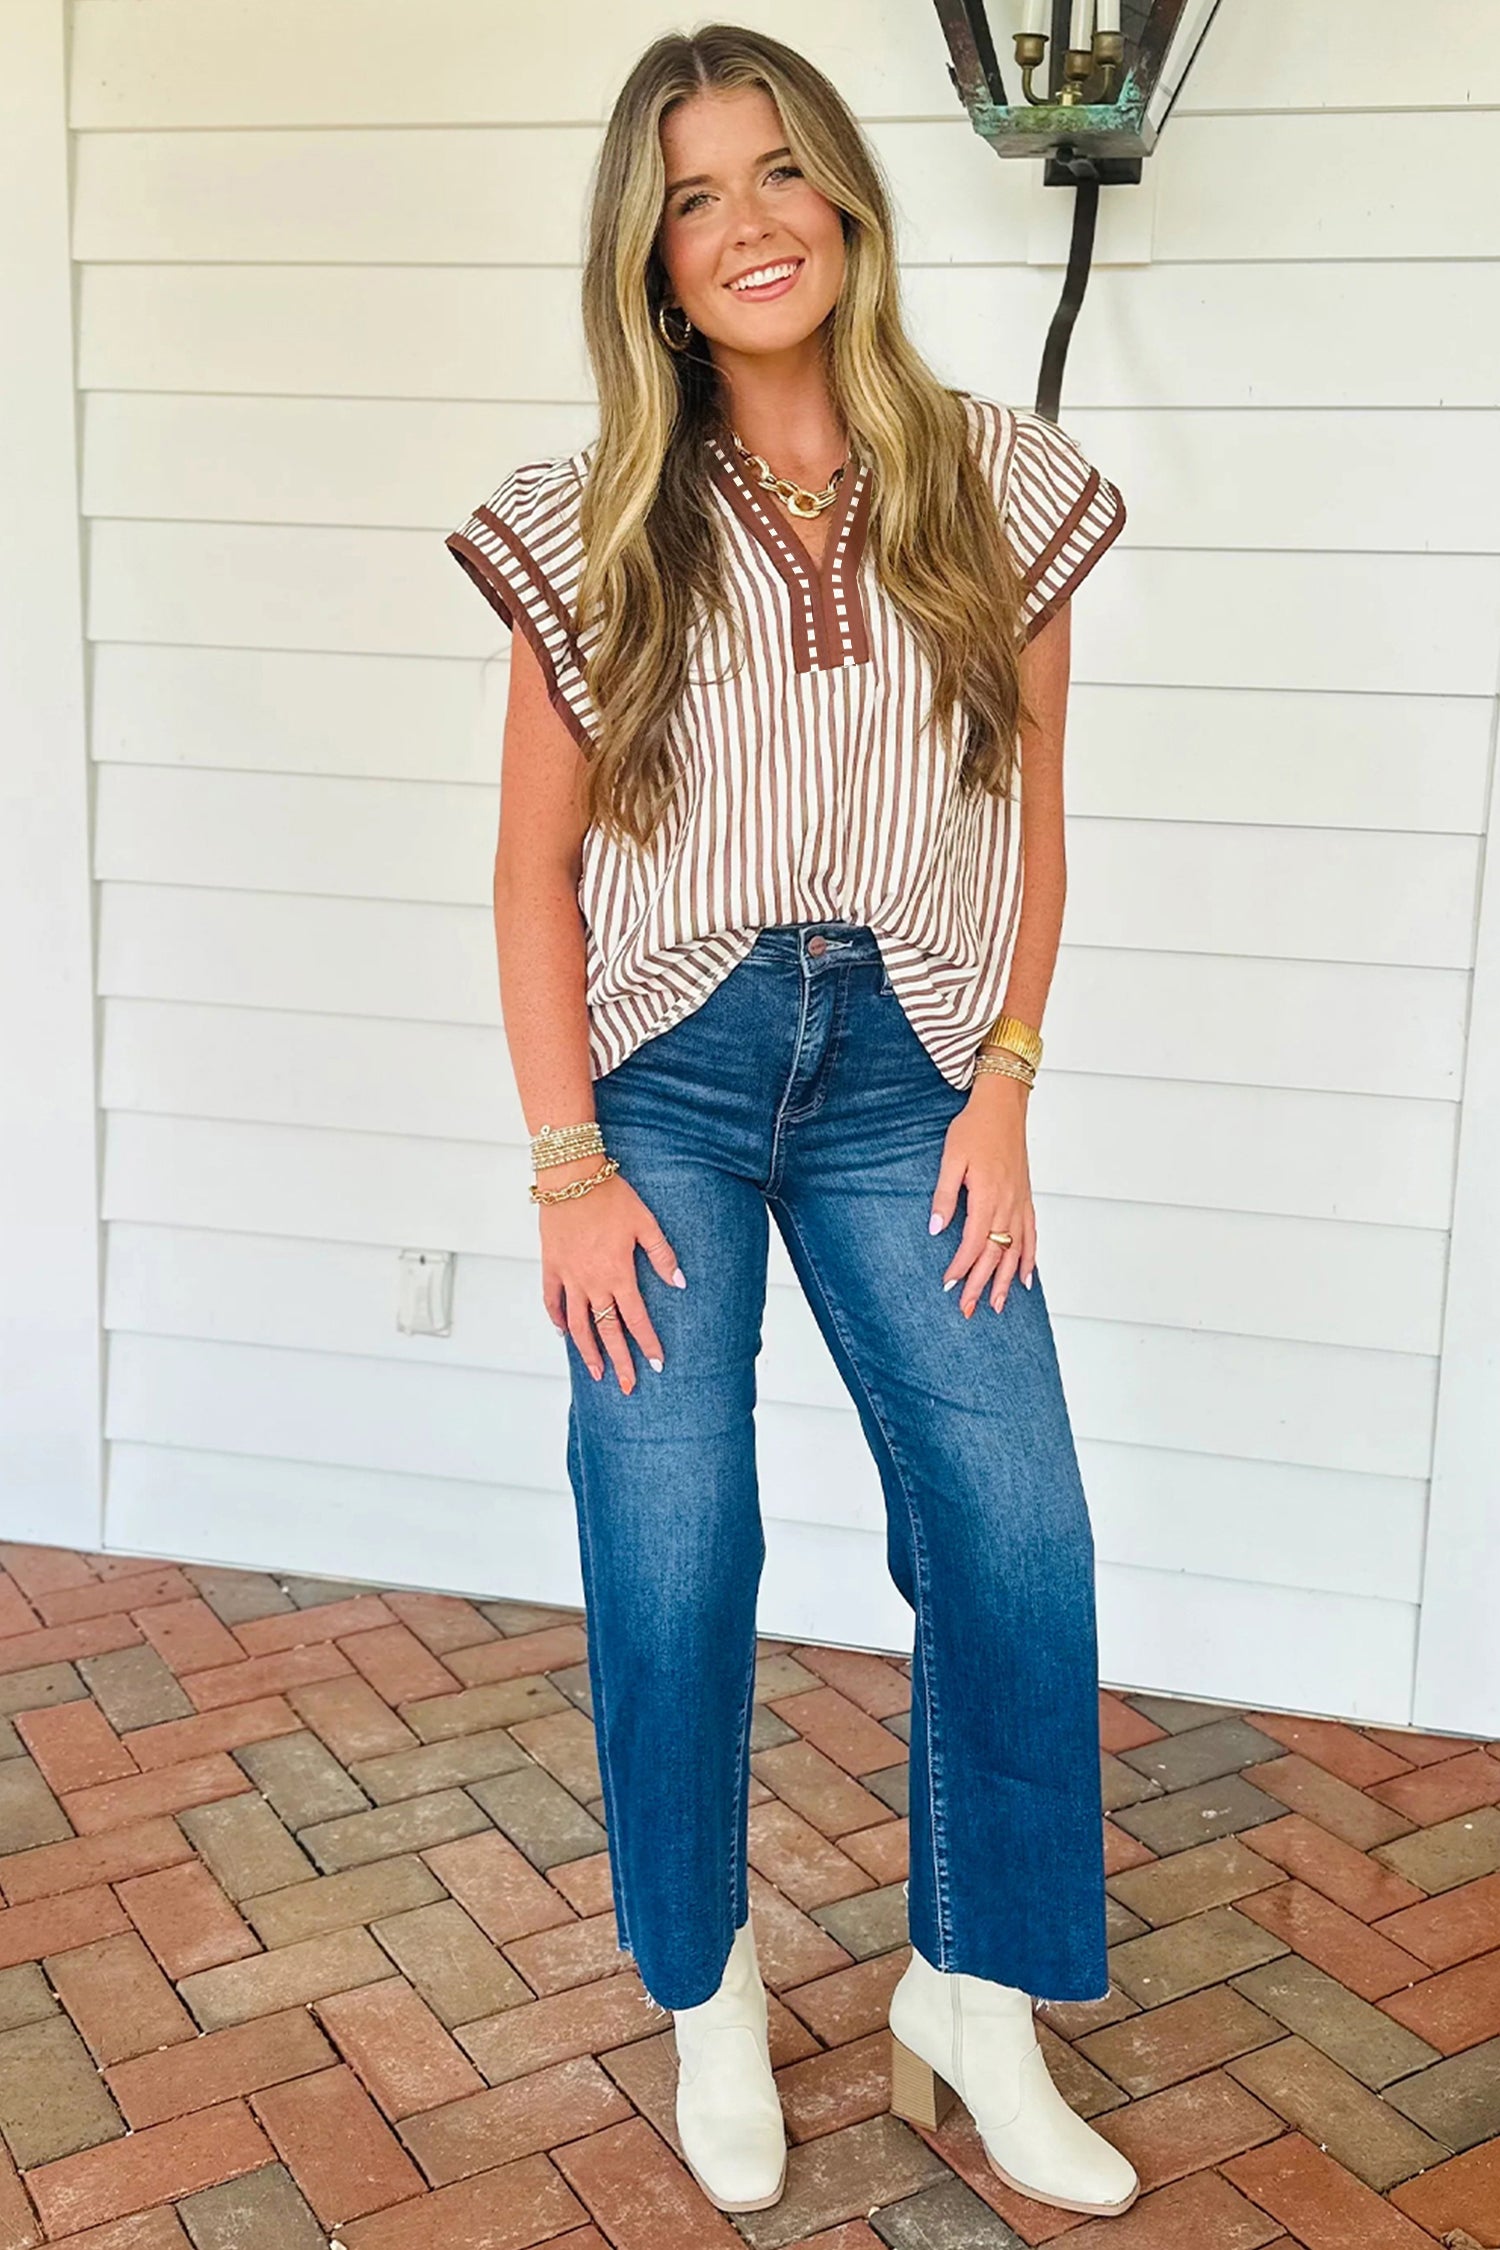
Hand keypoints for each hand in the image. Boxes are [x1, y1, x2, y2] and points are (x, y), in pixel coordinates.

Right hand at [538, 1158, 685, 1391]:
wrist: (571, 1177)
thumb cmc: (611, 1196)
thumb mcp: (645, 1223)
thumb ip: (663, 1255)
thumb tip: (680, 1282)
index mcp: (618, 1273)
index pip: (636, 1319)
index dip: (647, 1343)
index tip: (656, 1364)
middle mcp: (593, 1282)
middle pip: (607, 1331)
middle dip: (619, 1360)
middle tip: (627, 1386)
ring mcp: (569, 1277)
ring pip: (577, 1324)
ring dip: (587, 1351)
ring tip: (596, 1371)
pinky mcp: (552, 1266)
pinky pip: (552, 1300)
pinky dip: (557, 1319)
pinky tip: (563, 1333)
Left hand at [928, 1075, 1036, 1316]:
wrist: (1003, 1107)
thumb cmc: (974, 1129)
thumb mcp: (951, 1159)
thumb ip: (944, 1196)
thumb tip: (936, 1229)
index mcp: (988, 1196)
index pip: (975, 1243)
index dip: (961, 1267)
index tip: (948, 1286)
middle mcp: (1008, 1205)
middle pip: (996, 1254)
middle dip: (980, 1284)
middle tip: (968, 1309)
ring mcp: (1020, 1203)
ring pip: (1016, 1251)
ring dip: (1006, 1281)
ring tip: (997, 1306)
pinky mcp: (1026, 1198)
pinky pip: (1031, 1235)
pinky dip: (1030, 1259)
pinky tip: (1026, 1278)